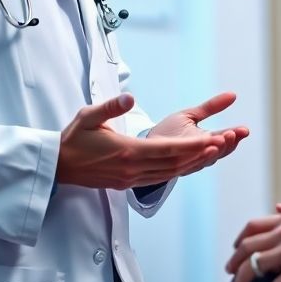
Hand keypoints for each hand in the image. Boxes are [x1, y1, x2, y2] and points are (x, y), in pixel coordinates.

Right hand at [56, 94, 225, 188]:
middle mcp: (131, 169)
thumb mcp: (88, 116)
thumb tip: (130, 98)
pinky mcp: (127, 183)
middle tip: (223, 144)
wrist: (58, 165)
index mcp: (126, 152)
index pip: (168, 150)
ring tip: (212, 153)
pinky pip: (158, 178)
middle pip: (174, 163)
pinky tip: (187, 165)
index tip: (211, 140)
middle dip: (200, 154)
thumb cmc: (73, 138)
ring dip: (192, 164)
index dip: (192, 146)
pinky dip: (177, 171)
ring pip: (169, 173)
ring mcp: (130, 179)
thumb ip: (110, 106)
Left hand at [148, 92, 249, 176]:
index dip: (236, 135)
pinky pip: (192, 163)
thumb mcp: (192, 115)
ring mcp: (192, 161)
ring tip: (222, 138)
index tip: (244, 130)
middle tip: (233, 133)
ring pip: (209, 159)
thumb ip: (211, 107)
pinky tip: (205, 148)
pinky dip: (200, 157)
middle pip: (221, 151)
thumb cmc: (169, 131)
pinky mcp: (179, 166)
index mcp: (207, 142)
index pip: (226, 139)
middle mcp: (202, 154)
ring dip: (217, 150)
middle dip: (229, 143)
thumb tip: (233, 95)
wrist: (146, 143)